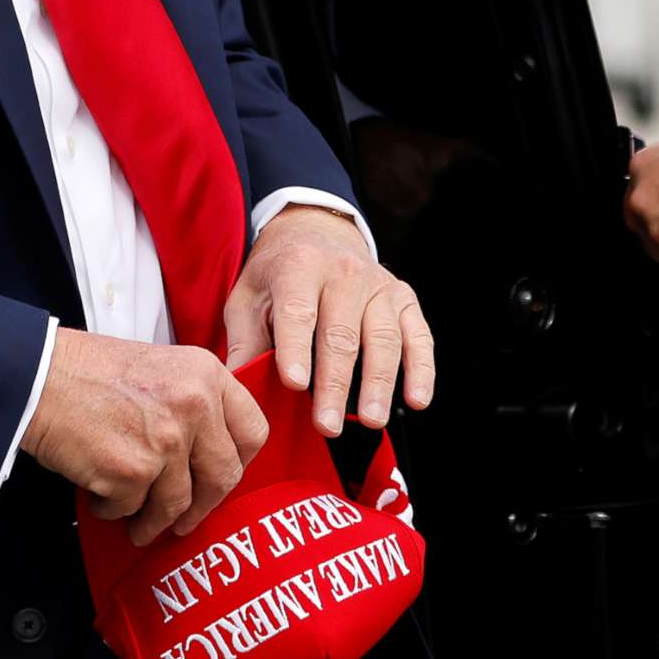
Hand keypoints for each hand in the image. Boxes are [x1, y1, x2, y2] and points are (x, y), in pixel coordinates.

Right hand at [22, 330, 269, 545]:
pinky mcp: (132, 471)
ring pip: (178, 503)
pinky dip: (116, 510)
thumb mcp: (162, 366)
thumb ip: (195, 401)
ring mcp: (166, 441)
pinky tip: (102, 495)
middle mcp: (195, 406)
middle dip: (203, 505)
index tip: (223, 475)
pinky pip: (134, 508)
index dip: (240, 460)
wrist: (39, 375)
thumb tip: (210, 451)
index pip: (253, 430)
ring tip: (137, 520)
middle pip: (224, 476)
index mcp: (206, 374)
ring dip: (156, 520)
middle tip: (185, 518)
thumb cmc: (90, 371)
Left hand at [223, 204, 434, 436]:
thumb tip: (238, 392)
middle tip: (327, 425)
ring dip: (378, 383)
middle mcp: (343, 271)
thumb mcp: (249, 297)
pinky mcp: (404, 298)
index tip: (294, 384)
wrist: (316, 232)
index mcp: (299, 267)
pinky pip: (418, 336)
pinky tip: (416, 400)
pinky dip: (421, 369)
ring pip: (383, 338)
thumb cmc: (277, 277)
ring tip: (370, 422)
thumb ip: (244, 342)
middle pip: (341, 333)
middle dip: (335, 383)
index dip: (296, 348)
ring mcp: (378, 284)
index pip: (298, 311)